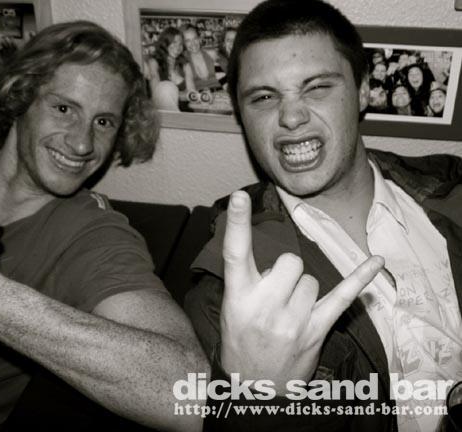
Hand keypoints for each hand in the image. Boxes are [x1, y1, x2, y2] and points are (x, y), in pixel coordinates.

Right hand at [220, 191, 382, 392]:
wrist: (255, 388)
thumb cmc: (241, 342)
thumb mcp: (231, 310)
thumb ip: (247, 281)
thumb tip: (272, 257)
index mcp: (238, 297)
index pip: (235, 254)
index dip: (237, 223)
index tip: (240, 196)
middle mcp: (265, 306)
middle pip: (289, 262)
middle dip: (285, 271)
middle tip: (276, 294)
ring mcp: (293, 319)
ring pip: (311, 278)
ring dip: (303, 289)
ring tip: (290, 311)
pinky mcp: (317, 329)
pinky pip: (342, 297)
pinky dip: (360, 278)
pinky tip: (377, 262)